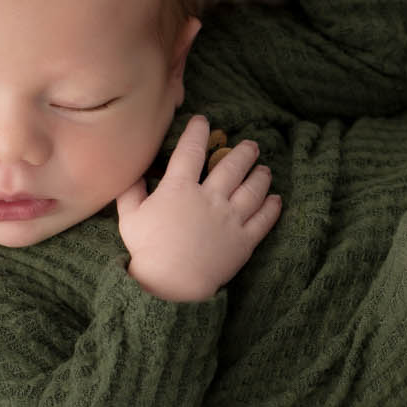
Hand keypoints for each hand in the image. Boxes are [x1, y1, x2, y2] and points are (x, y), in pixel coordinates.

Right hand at [116, 115, 282, 301]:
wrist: (172, 285)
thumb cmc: (147, 250)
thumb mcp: (129, 217)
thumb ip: (131, 191)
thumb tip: (134, 172)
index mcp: (180, 189)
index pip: (190, 151)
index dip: (197, 132)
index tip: (203, 121)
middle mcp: (209, 198)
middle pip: (231, 166)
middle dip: (243, 152)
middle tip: (251, 145)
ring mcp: (230, 219)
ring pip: (252, 189)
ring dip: (261, 176)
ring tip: (265, 169)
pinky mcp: (243, 240)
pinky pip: (263, 220)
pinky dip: (272, 208)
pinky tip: (276, 200)